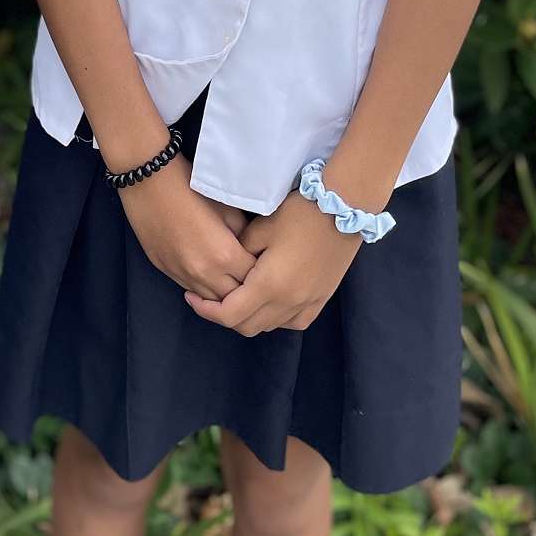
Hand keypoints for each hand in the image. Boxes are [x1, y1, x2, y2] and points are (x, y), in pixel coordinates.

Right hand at [119, 156, 255, 299]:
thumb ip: (242, 232)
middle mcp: (204, 273)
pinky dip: (202, 287)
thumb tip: (247, 246)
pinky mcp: (166, 271)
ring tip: (228, 276)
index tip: (261, 261)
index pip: (254, 279)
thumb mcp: (226, 206)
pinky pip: (191, 290)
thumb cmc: (188, 187)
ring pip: (211, 301)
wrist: (148, 181)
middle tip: (248, 272)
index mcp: (224, 255)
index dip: (260, 271)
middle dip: (244, 288)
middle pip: (234, 297)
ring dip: (222, 292)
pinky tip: (206, 272)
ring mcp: (182, 274)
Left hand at [184, 190, 360, 335]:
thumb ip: (239, 253)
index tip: (192, 297)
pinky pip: (293, 322)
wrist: (343, 208)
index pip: (230, 315)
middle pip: (247, 326)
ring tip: (237, 297)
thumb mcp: (260, 228)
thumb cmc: (299, 213)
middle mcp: (288, 302)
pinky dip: (276, 318)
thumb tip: (229, 265)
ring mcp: (308, 304)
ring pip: (270, 326)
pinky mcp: (321, 300)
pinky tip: (269, 302)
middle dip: (224, 316)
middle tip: (210, 297)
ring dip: (249, 317)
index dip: (206, 310)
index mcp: (269, 285)